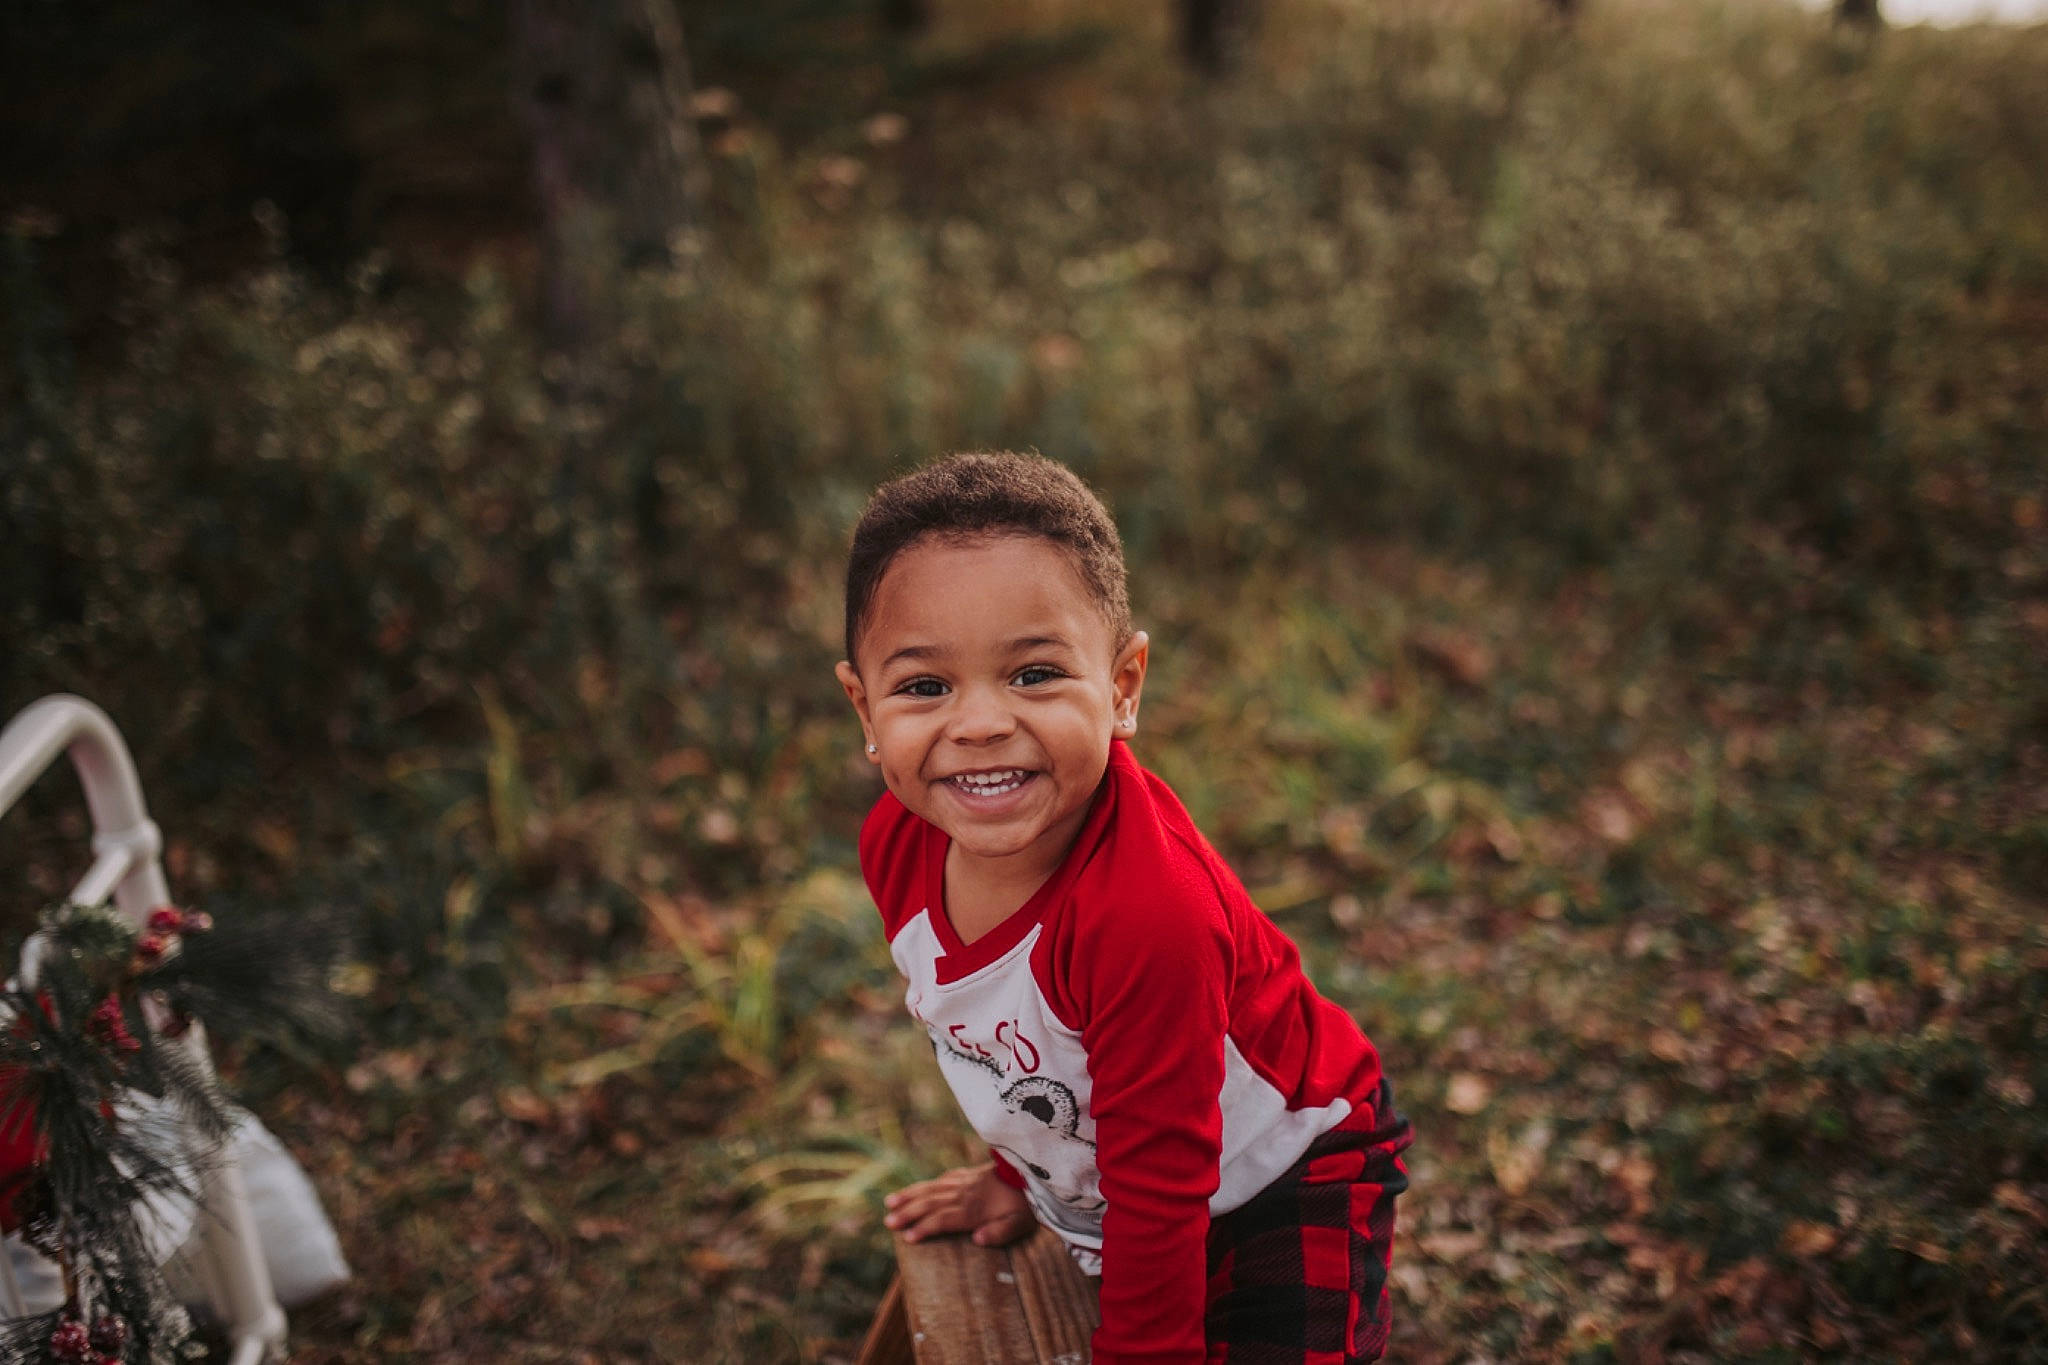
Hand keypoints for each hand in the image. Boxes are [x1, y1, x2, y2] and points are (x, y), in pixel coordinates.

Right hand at [883, 1162, 1035, 1245]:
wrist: (1031, 1173)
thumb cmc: (1026, 1205)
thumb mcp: (1020, 1224)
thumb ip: (999, 1232)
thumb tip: (977, 1239)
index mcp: (974, 1209)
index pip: (943, 1219)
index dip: (924, 1228)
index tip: (907, 1237)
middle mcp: (964, 1194)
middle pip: (930, 1203)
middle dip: (907, 1212)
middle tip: (888, 1222)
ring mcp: (964, 1182)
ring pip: (931, 1188)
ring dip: (909, 1195)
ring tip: (889, 1202)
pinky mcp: (967, 1174)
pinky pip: (941, 1179)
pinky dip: (925, 1184)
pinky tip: (917, 1189)